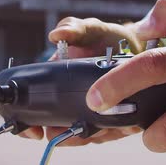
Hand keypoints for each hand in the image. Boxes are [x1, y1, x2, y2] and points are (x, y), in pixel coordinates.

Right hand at [18, 16, 142, 143]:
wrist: (136, 44)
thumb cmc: (106, 36)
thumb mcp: (89, 29)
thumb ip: (72, 28)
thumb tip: (56, 35)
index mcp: (58, 81)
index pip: (35, 106)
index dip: (30, 122)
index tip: (34, 129)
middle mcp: (71, 99)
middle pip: (57, 128)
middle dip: (63, 134)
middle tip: (73, 132)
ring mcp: (91, 110)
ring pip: (83, 134)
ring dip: (89, 136)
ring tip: (99, 130)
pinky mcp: (113, 117)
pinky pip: (108, 132)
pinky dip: (113, 131)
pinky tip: (122, 126)